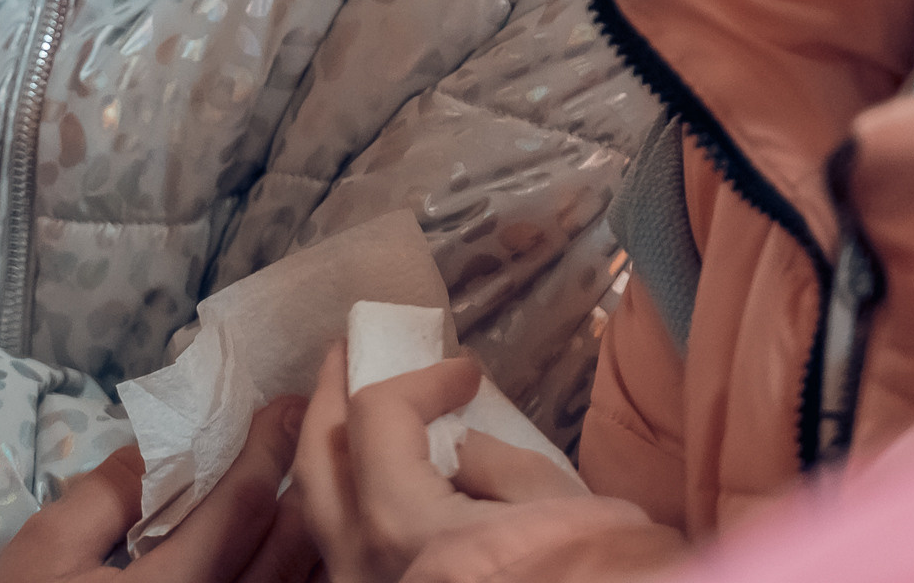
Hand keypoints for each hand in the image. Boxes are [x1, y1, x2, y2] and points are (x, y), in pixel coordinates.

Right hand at [0, 398, 319, 582]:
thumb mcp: (46, 549)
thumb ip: (109, 492)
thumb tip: (165, 440)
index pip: (240, 506)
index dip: (268, 448)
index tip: (289, 404)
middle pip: (284, 547)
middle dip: (302, 483)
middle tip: (312, 431)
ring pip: (290, 582)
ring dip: (307, 529)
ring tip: (310, 481)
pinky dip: (294, 571)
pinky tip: (294, 544)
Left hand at [296, 344, 639, 582]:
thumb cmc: (596, 576)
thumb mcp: (557, 503)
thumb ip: (492, 459)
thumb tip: (456, 443)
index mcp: (405, 529)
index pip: (377, 417)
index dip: (420, 378)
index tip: (464, 371)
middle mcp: (365, 569)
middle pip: (317, 462)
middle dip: (331, 396)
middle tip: (349, 352)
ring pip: (320, 513)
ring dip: (333, 451)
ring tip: (349, 409)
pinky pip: (344, 552)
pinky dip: (348, 504)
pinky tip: (371, 481)